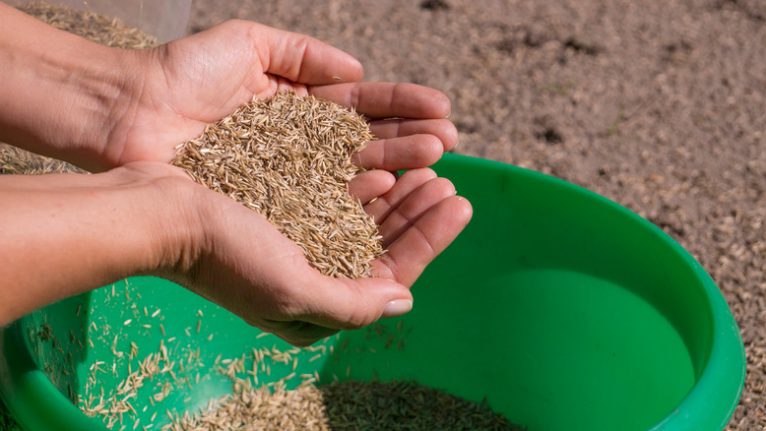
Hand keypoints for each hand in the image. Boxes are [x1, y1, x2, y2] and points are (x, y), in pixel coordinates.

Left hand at [107, 20, 456, 185]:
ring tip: (435, 159)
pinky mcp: (271, 202)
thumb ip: (303, 54)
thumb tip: (357, 72)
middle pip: (366, 139)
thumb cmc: (181, 74)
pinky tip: (389, 183)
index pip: (361, 104)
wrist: (127, 113)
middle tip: (451, 141)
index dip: (401, 105)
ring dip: (396, 163)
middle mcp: (300, 144)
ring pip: (352, 169)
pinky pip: (320, 195)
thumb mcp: (247, 43)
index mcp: (298, 105)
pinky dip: (354, 190)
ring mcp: (288, 175)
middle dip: (410, 138)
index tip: (442, 108)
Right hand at [167, 166, 471, 345]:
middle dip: (419, 214)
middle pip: (382, 245)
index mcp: (317, 305)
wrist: (161, 213)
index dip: (429, 240)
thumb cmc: (224, 255)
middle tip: (449, 179)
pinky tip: (384, 164)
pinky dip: (364, 182)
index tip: (459, 203)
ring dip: (399, 194)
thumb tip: (403, 300)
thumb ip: (352, 304)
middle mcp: (312, 277)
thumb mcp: (293, 291)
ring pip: (364, 220)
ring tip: (429, 165)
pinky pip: (337, 198)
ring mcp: (298, 243)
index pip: (391, 275)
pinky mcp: (284, 212)